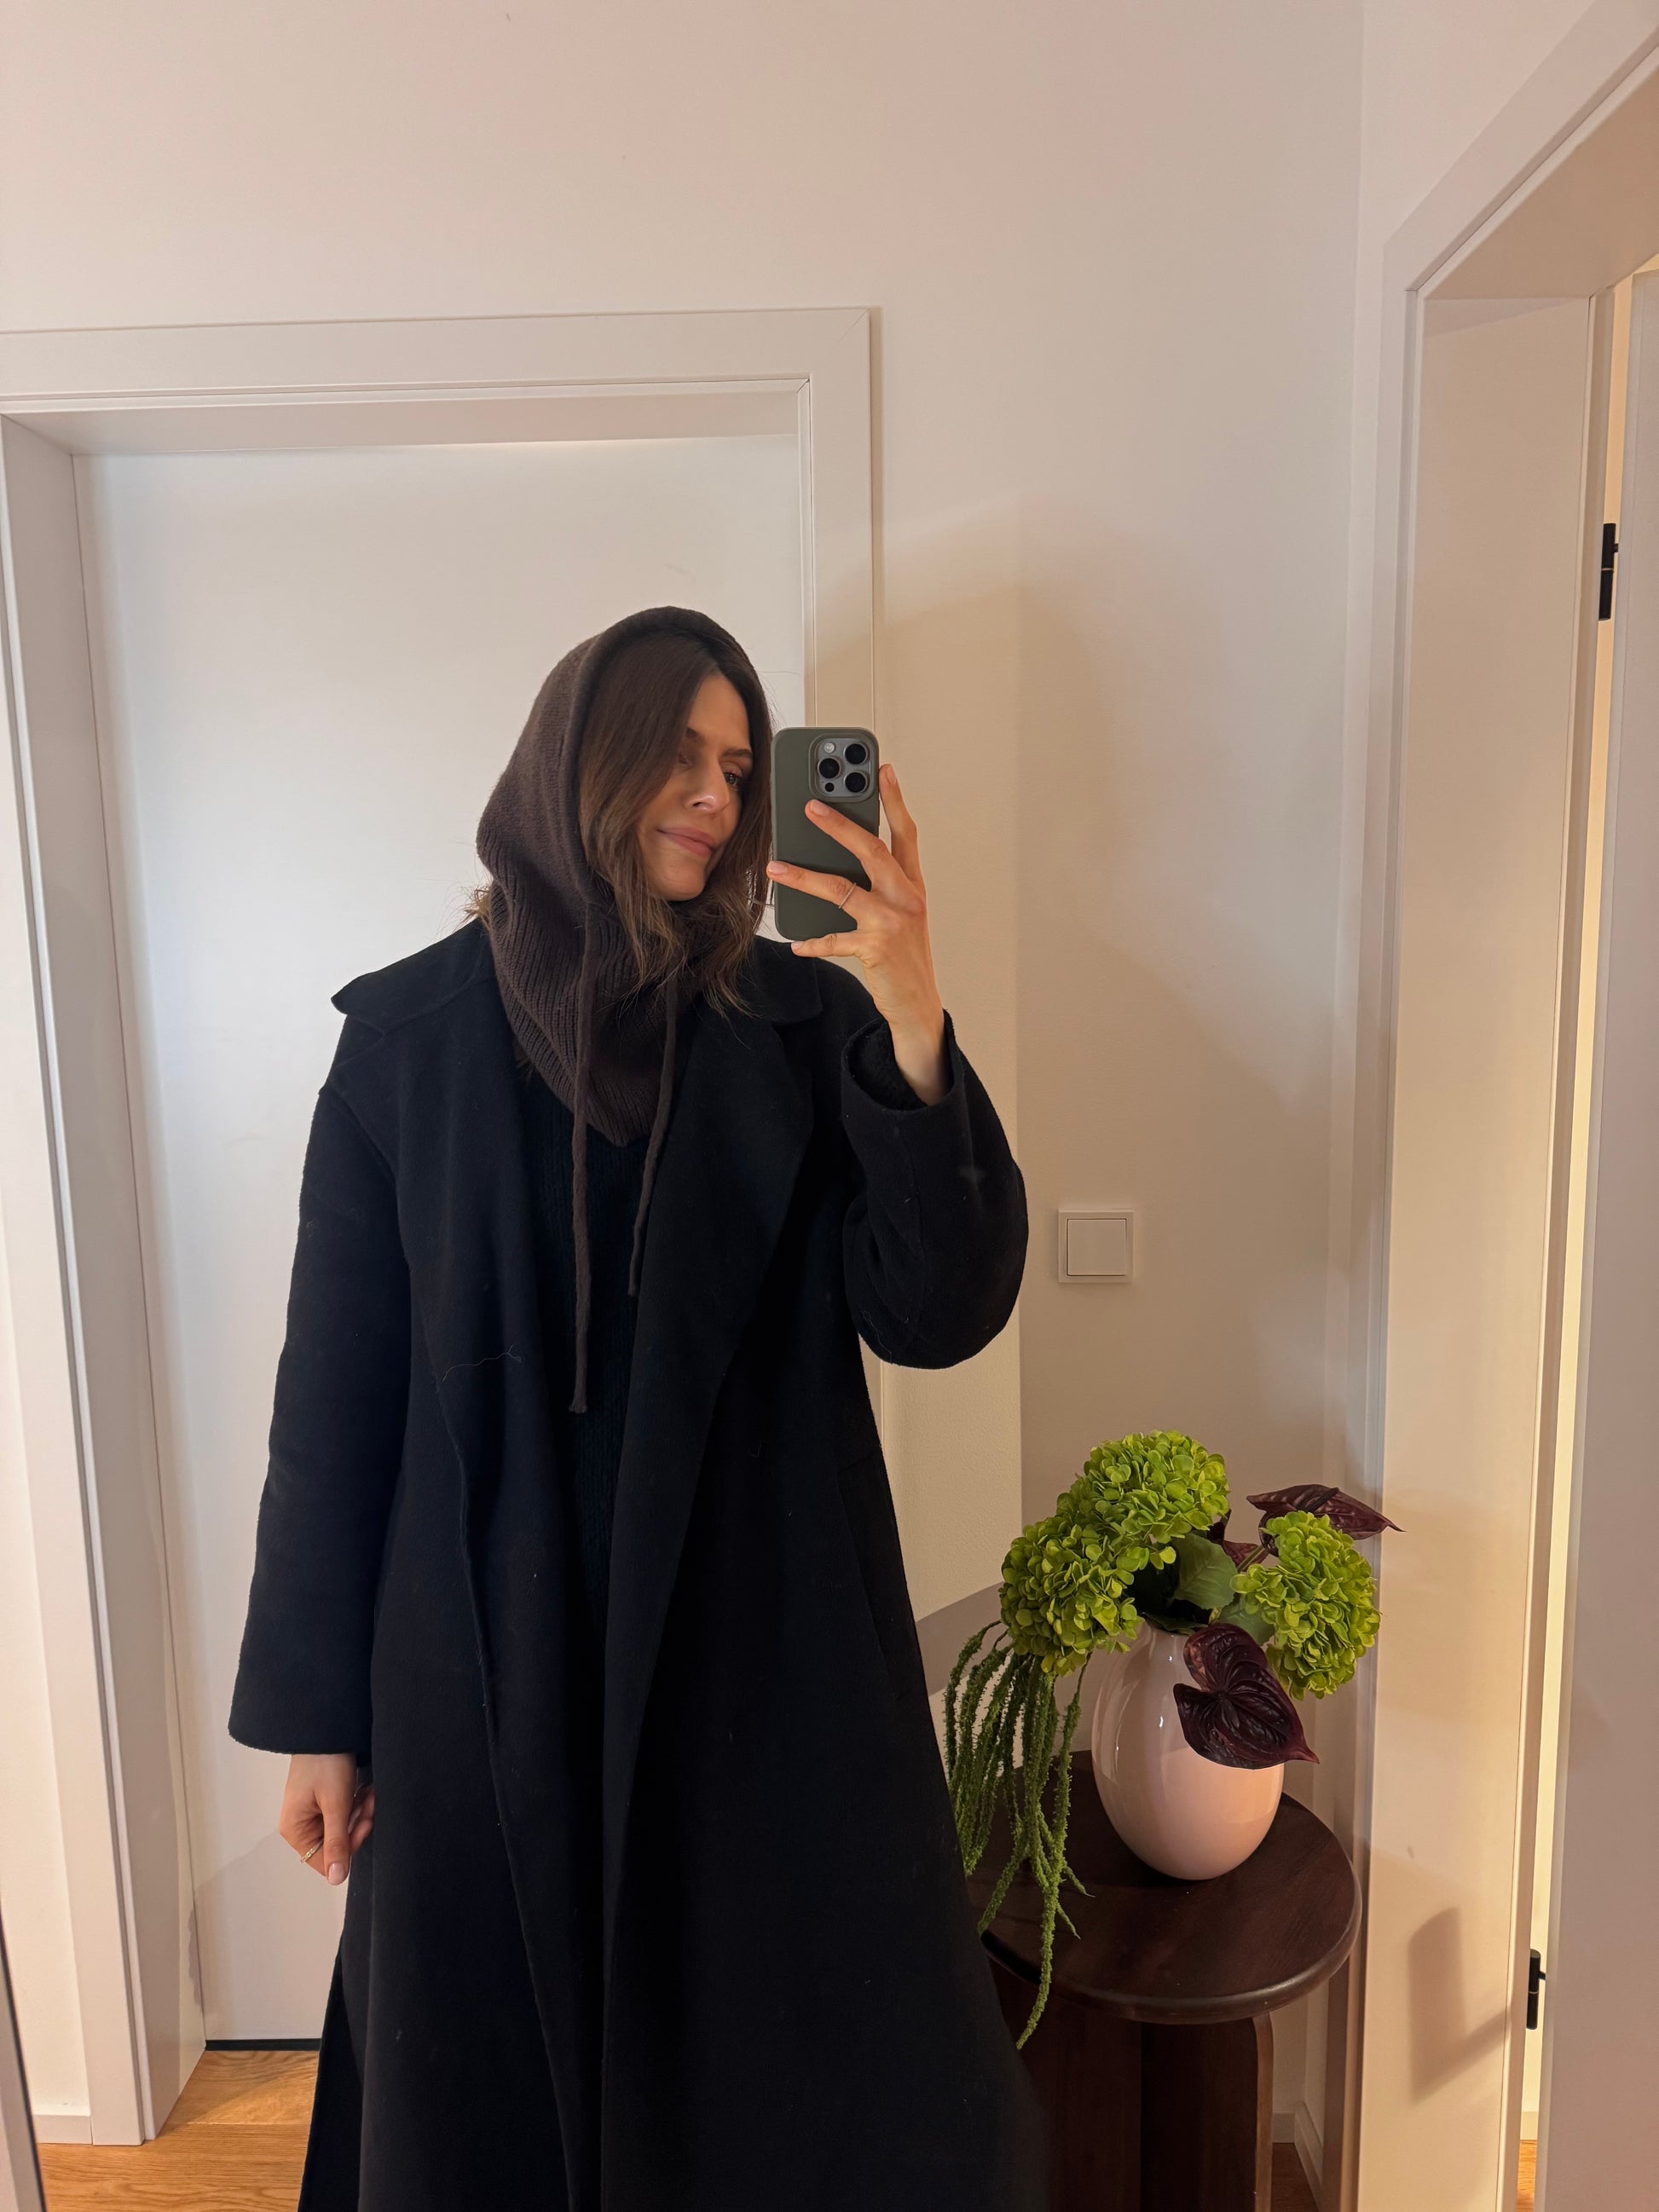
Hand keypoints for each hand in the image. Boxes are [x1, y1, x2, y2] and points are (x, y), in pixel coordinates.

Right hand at [279, 1753, 373, 1885]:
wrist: (328, 1727)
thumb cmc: (326, 1763)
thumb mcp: (335, 1804)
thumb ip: (337, 1842)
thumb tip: (336, 1879)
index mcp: (295, 1831)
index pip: (324, 1861)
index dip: (348, 1846)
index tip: (364, 1822)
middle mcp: (300, 1825)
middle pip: (336, 1843)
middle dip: (356, 1823)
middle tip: (368, 1800)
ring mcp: (311, 1813)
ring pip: (344, 1827)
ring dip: (360, 1811)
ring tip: (367, 1791)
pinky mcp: (323, 1801)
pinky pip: (344, 1814)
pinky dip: (357, 1803)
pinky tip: (364, 1789)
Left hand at [765, 762, 947, 1103]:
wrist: (917, 1006)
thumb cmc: (903, 956)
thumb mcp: (898, 915)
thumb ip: (875, 885)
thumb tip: (830, 859)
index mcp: (912, 885)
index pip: (905, 833)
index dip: (894, 800)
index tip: (881, 769)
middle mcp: (907, 897)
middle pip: (872, 850)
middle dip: (839, 825)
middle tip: (810, 805)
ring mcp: (893, 922)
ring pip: (842, 889)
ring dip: (804, 877)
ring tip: (776, 867)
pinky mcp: (877, 948)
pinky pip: (835, 939)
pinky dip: (813, 941)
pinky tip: (796, 943)